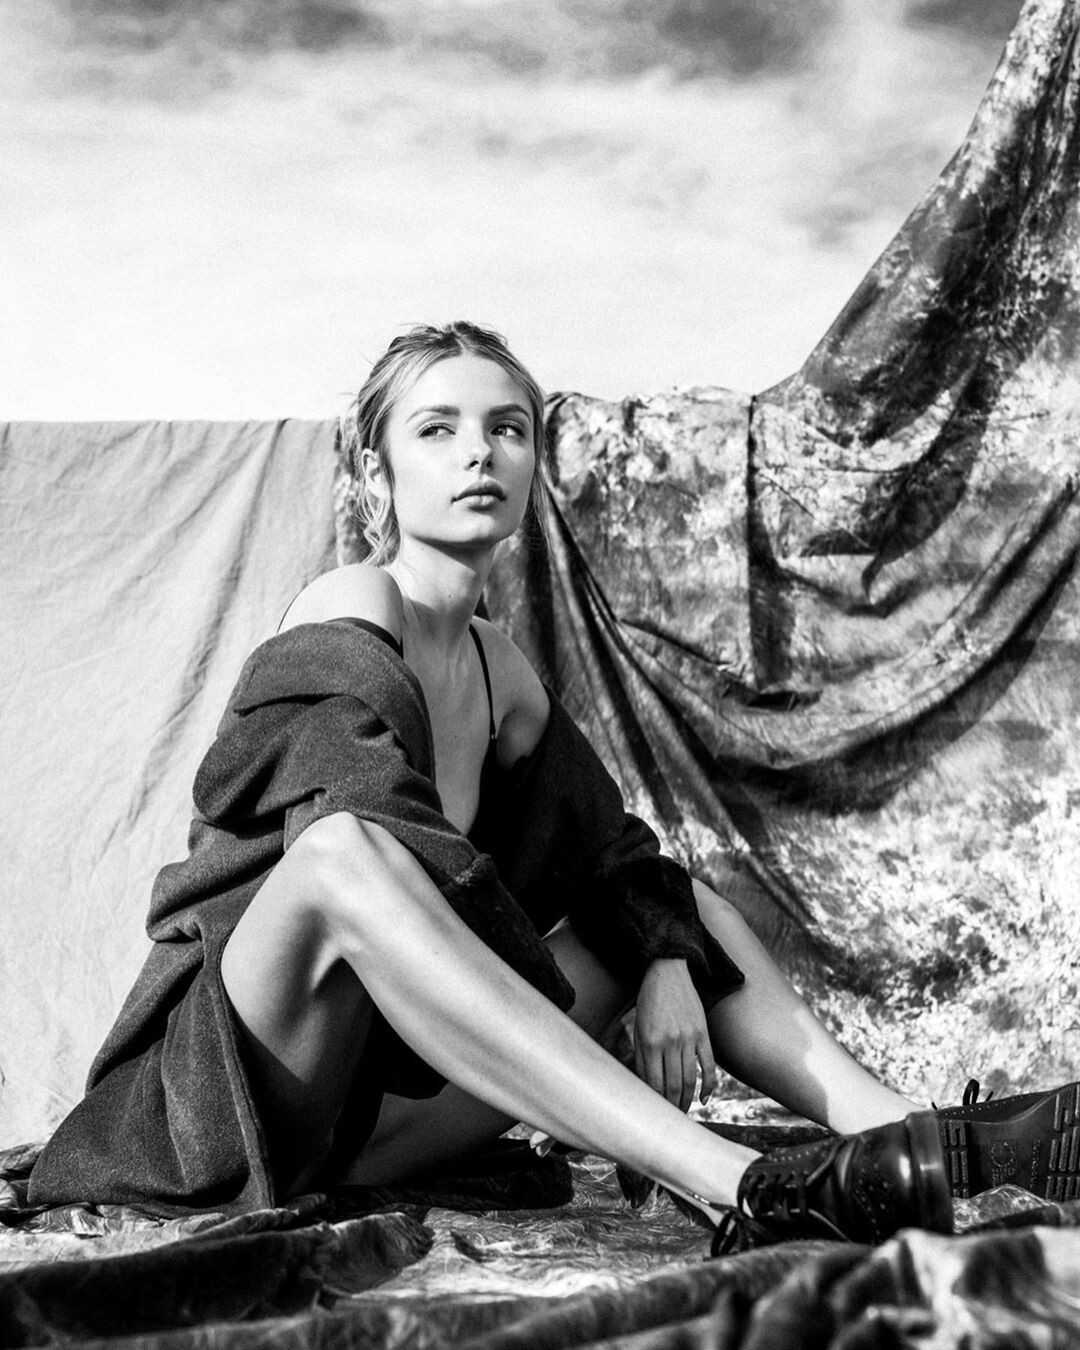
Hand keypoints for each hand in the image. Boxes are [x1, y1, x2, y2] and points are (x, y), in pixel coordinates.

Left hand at [633, 959, 716, 1112]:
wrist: (667, 972)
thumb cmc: (648, 1002)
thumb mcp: (638, 1028)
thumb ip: (642, 1057)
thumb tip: (647, 1087)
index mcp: (650, 1041)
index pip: (654, 1083)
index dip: (655, 1102)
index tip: (655, 1115)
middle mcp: (670, 1042)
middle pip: (673, 1085)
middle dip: (672, 1106)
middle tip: (671, 1120)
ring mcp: (689, 1038)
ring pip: (690, 1080)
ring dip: (687, 1100)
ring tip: (683, 1112)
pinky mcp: (703, 1033)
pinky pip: (708, 1065)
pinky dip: (708, 1086)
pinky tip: (704, 1099)